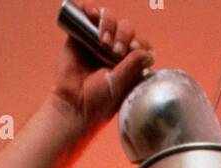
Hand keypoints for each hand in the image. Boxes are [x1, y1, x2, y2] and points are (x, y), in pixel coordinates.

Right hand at [52, 3, 153, 130]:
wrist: (73, 104)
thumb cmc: (98, 101)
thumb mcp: (119, 85)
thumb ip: (132, 67)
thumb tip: (148, 53)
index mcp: (130, 63)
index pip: (141, 43)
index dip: (139, 42)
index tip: (133, 49)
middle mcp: (115, 49)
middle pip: (126, 28)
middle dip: (124, 35)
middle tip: (115, 51)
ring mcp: (97, 41)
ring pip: (109, 18)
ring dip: (109, 22)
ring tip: (102, 41)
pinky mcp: (80, 35)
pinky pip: (86, 13)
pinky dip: (89, 8)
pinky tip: (91, 13)